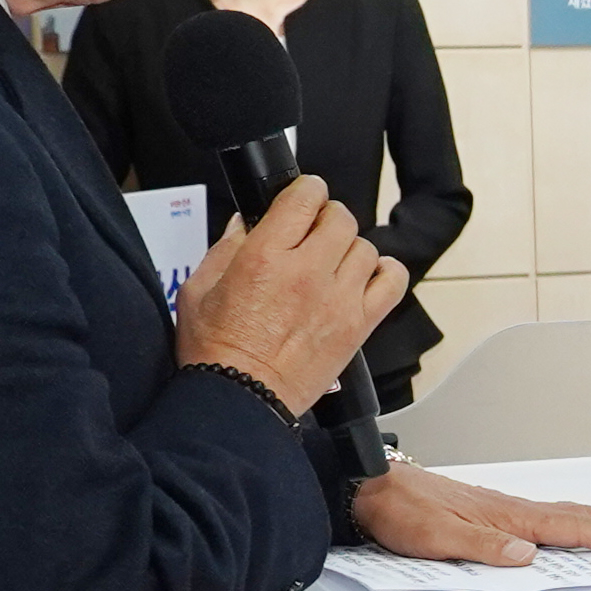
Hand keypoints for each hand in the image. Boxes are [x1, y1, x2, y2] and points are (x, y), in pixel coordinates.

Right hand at [173, 172, 403, 412]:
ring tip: (331, 263)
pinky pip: (392, 283)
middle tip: (313, 232)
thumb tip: (245, 222)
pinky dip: (385, 273)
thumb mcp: (198, 289)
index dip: (306, 189)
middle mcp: (307, 272)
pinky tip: (365, 277)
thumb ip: (225, 248)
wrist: (241, 400)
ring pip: (365, 247)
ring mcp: (338, 299)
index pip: (303, 198)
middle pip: (340, 218)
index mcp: (265, 256)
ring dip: (349, 248)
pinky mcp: (358, 325)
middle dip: (326, 217)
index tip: (303, 196)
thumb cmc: (215, 352)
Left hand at [352, 462, 590, 566]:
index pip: (569, 529)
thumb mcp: (432, 537)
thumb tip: (526, 555)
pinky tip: (588, 526)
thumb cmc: (397, 510)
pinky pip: (553, 516)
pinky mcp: (497, 513)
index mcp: (504, 519)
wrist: (367, 485)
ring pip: (572, 515)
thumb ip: (480, 547)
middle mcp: (511, 511)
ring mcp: (507, 510)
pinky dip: (583, 520)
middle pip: (583, 517)